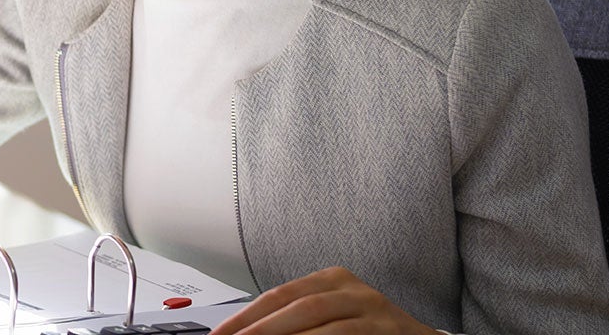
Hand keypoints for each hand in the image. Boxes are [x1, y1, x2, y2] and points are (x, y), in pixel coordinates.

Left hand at [210, 266, 439, 334]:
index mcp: (330, 279)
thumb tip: (249, 334)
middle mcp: (351, 286)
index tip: (219, 334)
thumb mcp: (330, 321)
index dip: (245, 316)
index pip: (278, 295)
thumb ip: (295, 324)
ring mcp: (373, 305)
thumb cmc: (367, 333)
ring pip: (318, 317)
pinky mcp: (389, 327)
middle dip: (258, 327)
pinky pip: (347, 334)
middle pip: (294, 304)